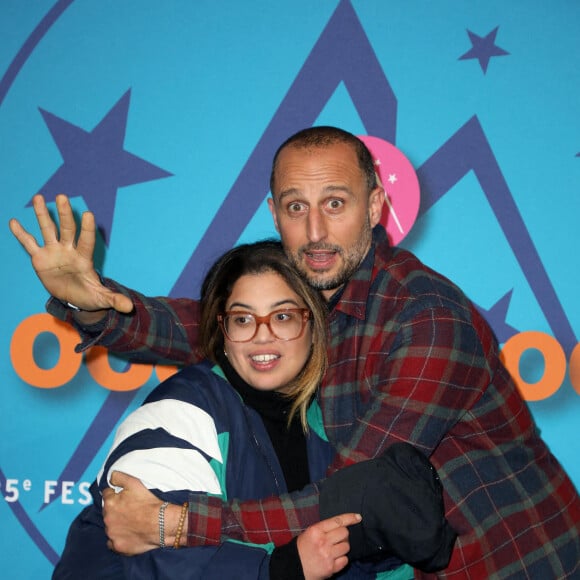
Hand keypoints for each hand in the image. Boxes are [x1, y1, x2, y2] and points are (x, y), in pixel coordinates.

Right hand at [9, 194, 132, 319]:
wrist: (73, 297)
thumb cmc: (89, 295)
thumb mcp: (101, 298)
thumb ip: (114, 299)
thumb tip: (129, 307)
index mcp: (84, 258)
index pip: (86, 241)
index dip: (87, 229)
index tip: (89, 214)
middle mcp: (69, 250)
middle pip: (67, 229)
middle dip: (65, 214)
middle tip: (62, 197)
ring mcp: (54, 251)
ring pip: (48, 230)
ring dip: (42, 215)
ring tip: (38, 197)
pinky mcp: (40, 257)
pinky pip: (29, 243)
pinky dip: (21, 234)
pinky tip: (14, 221)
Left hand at [102, 471, 179, 554]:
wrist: (161, 523)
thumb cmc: (148, 502)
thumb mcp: (134, 482)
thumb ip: (119, 477)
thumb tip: (110, 477)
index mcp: (110, 503)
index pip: (106, 494)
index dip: (115, 493)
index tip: (123, 496)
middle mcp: (107, 519)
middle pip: (107, 511)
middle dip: (115, 509)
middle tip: (129, 509)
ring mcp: (112, 534)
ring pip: (110, 526)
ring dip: (116, 523)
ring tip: (131, 521)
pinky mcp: (118, 546)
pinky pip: (112, 542)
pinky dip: (117, 538)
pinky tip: (128, 534)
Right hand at [297, 513, 360, 579]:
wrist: (293, 567)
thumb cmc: (301, 548)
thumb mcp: (309, 533)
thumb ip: (323, 528)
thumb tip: (341, 525)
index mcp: (316, 530)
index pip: (337, 521)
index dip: (350, 518)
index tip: (358, 517)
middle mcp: (322, 542)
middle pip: (345, 533)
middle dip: (343, 535)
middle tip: (337, 539)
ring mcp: (327, 555)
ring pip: (347, 546)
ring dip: (343, 547)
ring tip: (334, 550)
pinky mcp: (331, 568)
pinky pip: (345, 560)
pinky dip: (342, 559)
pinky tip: (334, 559)